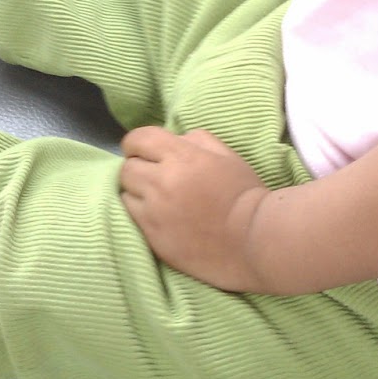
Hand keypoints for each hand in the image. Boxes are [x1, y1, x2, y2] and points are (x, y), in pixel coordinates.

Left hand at [119, 126, 269, 290]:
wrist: (252, 239)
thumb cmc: (243, 192)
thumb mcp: (225, 154)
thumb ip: (196, 140)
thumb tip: (175, 141)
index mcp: (182, 157)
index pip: (139, 139)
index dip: (137, 142)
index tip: (145, 149)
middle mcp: (162, 182)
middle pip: (127, 168)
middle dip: (138, 166)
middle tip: (153, 174)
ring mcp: (154, 213)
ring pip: (125, 193)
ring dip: (136, 192)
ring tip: (155, 197)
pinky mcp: (152, 238)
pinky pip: (131, 218)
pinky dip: (140, 213)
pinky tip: (159, 215)